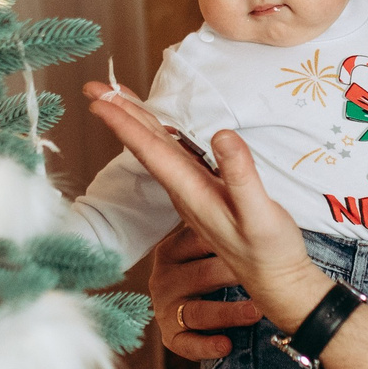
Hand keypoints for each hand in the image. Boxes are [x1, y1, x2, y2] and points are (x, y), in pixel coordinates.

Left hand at [86, 80, 324, 326]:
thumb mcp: (260, 214)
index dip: (125, 123)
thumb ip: (241, 176)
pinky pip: (174, 155)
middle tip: (94, 88)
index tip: (100, 100)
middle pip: (147, 145)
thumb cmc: (268, 250)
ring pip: (158, 148)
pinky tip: (158, 127)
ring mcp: (192, 191)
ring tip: (117, 98)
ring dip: (137, 122)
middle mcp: (184, 190)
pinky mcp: (203, 191)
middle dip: (120, 114)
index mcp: (191, 192)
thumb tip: (221, 135)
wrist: (274, 281)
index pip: (151, 151)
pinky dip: (160, 135)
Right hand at [147, 225, 258, 360]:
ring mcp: (165, 308)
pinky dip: (207, 346)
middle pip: (201, 276)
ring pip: (198, 311)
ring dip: (228, 313)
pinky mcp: (171, 336)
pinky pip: (187, 343)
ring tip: (256, 311)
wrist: (203, 302)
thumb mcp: (212, 245)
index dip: (227, 241)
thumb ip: (221, 229)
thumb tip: (246, 201)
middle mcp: (163, 278)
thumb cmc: (214, 267)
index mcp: (170, 250)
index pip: (197, 242)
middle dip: (233, 276)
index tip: (252, 240)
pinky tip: (227, 345)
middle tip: (263, 274)